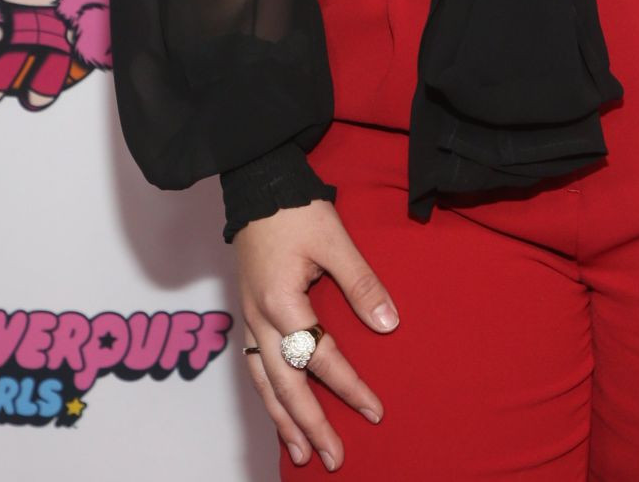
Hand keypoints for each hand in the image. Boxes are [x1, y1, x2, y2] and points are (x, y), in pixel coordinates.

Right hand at [235, 198, 399, 470]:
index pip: (320, 356)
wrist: (257, 183)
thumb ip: (360, 282)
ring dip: (283, 420)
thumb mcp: (334, 239)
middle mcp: (260, 319)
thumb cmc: (295, 208)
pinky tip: (279, 412)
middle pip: (285, 384)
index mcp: (281, 302)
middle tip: (333, 458)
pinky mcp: (249, 313)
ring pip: (264, 383)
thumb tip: (388, 323)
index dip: (349, 386)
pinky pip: (256, 367)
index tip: (374, 411)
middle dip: (310, 424)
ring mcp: (250, 318)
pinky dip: (269, 396)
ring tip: (301, 454)